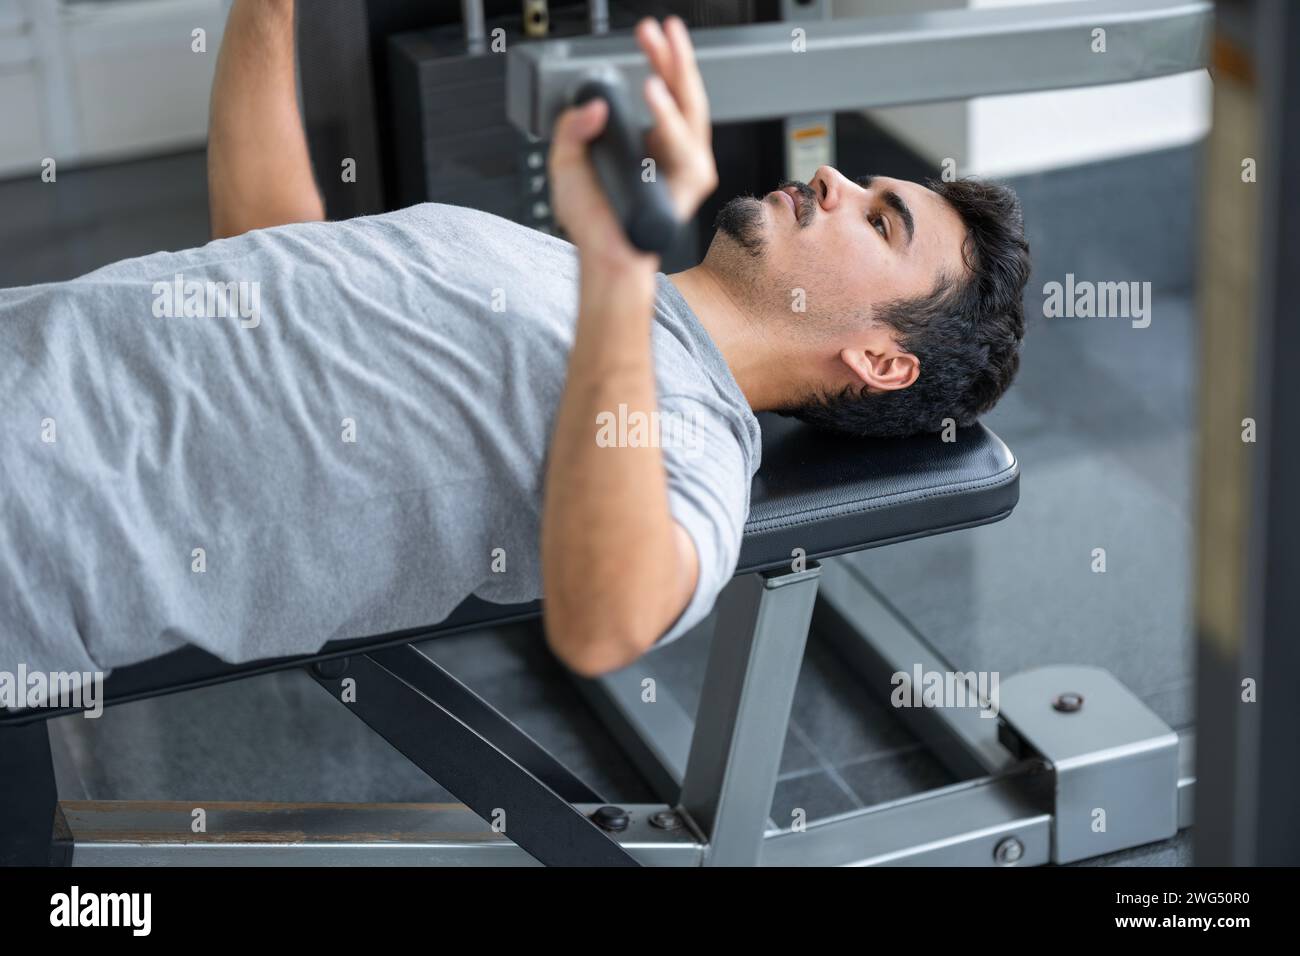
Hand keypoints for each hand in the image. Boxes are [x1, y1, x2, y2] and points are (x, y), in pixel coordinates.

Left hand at [548, 16, 717, 263]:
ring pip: (691, 113)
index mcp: (652, 142)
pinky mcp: (689, 184)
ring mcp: (686, 167)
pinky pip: (684, 145)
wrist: (603, 257)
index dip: (660, 59)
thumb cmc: (594, 222)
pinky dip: (668, 119)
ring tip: (654, 58)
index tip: (650, 33)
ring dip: (675, 81)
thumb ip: (572, 129)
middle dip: (674, 57)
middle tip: (661, 30)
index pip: (664, 90)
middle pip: (684, 93)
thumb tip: (592, 106)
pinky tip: (653, 96)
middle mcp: (674, 151)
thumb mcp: (567, 164)